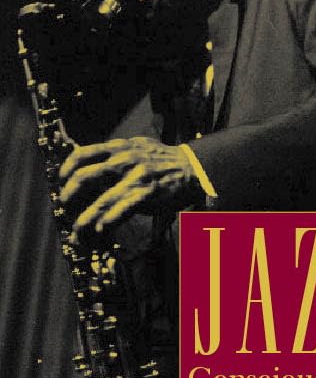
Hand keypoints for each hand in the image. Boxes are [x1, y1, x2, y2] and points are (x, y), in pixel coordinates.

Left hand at [59, 137, 199, 239]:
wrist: (193, 167)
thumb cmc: (163, 160)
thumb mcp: (137, 147)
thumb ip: (116, 152)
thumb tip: (92, 158)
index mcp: (119, 148)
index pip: (82, 154)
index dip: (66, 169)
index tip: (61, 180)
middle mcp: (124, 161)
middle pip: (84, 177)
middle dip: (69, 196)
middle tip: (66, 207)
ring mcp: (135, 178)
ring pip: (100, 202)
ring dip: (85, 219)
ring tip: (78, 231)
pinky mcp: (147, 195)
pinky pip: (121, 211)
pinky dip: (107, 222)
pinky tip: (100, 230)